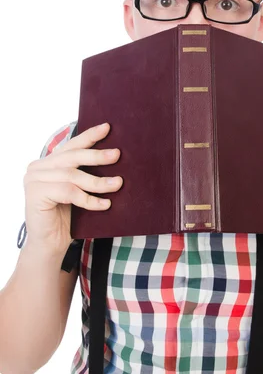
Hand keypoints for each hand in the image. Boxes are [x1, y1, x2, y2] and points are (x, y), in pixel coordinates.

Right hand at [23, 122, 122, 255]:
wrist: (50, 245)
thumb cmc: (66, 217)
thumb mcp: (76, 189)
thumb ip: (83, 172)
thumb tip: (113, 155)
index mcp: (47, 162)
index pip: (71, 146)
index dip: (89, 136)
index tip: (107, 128)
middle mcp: (37, 168)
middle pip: (72, 157)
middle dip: (97, 155)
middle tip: (117, 155)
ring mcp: (34, 180)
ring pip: (73, 175)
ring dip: (98, 181)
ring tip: (117, 183)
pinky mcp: (36, 194)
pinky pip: (69, 192)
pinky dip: (90, 198)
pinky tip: (105, 204)